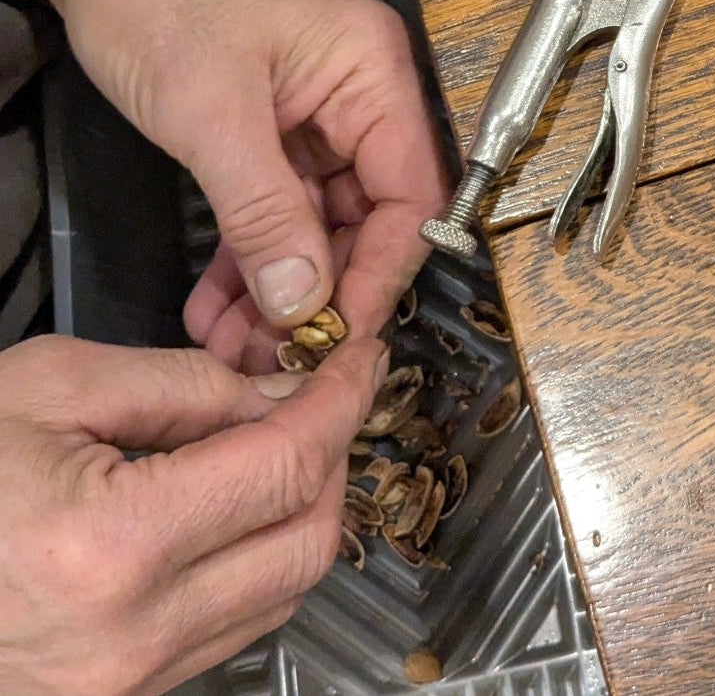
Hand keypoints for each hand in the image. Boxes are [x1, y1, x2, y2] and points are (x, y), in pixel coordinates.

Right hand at [0, 333, 387, 695]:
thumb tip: (281, 388)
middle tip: (330, 393)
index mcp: (109, 548)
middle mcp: (130, 636)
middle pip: (307, 538)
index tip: (357, 359)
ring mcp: (127, 683)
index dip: (338, 401)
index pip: (285, 467)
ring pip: (283, 588)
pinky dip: (263, 556)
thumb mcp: (50, 386)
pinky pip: (235, 623)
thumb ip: (182, 385)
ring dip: (307, 507)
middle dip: (335, 456)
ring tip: (289, 439)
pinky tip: (244, 502)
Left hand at [14, 0, 447, 370]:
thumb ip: (264, 214)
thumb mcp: (211, 114)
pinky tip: (221, 304)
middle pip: (370, 214)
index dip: (384, 270)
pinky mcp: (276, 128)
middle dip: (322, 290)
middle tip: (275, 357)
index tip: (339, 336)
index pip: (412, 192)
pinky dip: (253, 255)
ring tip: (236, 346)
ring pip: (320, 221)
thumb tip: (306, 304)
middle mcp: (360, 95)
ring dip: (282, 285)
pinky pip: (279, 206)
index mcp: (373, 73)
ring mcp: (319, 113)